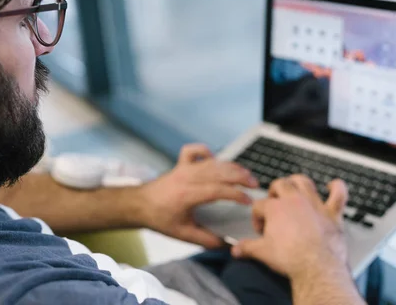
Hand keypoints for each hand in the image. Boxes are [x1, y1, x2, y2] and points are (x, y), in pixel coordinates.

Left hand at [139, 144, 258, 247]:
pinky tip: (215, 160)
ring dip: (231, 166)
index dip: (235, 194)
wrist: (139, 205)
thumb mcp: (183, 234)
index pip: (218, 190)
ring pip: (212, 162)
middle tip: (255, 185)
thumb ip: (206, 239)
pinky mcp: (181, 163)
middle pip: (219, 171)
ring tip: (246, 174)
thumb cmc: (160, 219)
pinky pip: (195, 151)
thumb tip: (226, 244)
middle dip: (240, 176)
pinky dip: (207, 152)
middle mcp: (188, 177)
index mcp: (188, 194)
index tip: (248, 201)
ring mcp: (184, 167)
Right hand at [231, 175, 348, 279]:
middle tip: (273, 204)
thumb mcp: (262, 253)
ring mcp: (314, 204)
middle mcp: (294, 201)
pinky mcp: (332, 213)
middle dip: (274, 192)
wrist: (316, 268)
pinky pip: (338, 194)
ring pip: (304, 182)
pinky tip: (332, 185)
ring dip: (297, 182)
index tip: (260, 231)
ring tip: (294, 188)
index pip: (259, 206)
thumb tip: (236, 249)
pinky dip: (337, 188)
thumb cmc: (291, 259)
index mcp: (276, 208)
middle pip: (280, 184)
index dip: (257, 217)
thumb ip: (247, 248)